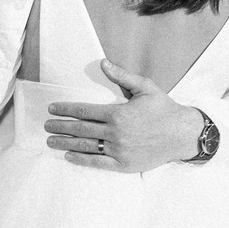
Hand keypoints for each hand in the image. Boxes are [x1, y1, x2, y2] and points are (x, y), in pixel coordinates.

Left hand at [44, 59, 205, 172]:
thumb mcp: (145, 88)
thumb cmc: (164, 109)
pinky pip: (97, 163)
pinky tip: (69, 157)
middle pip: (80, 129)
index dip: (66, 109)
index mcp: (118, 113)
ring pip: (85, 146)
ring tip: (51, 142)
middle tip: (46, 126)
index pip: (84, 111)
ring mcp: (119, 150)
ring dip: (65, 144)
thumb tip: (103, 63)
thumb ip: (122, 76)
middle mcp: (115, 133)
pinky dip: (81, 160)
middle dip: (60, 127)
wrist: (182, 135)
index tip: (52, 109)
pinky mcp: (124, 164)